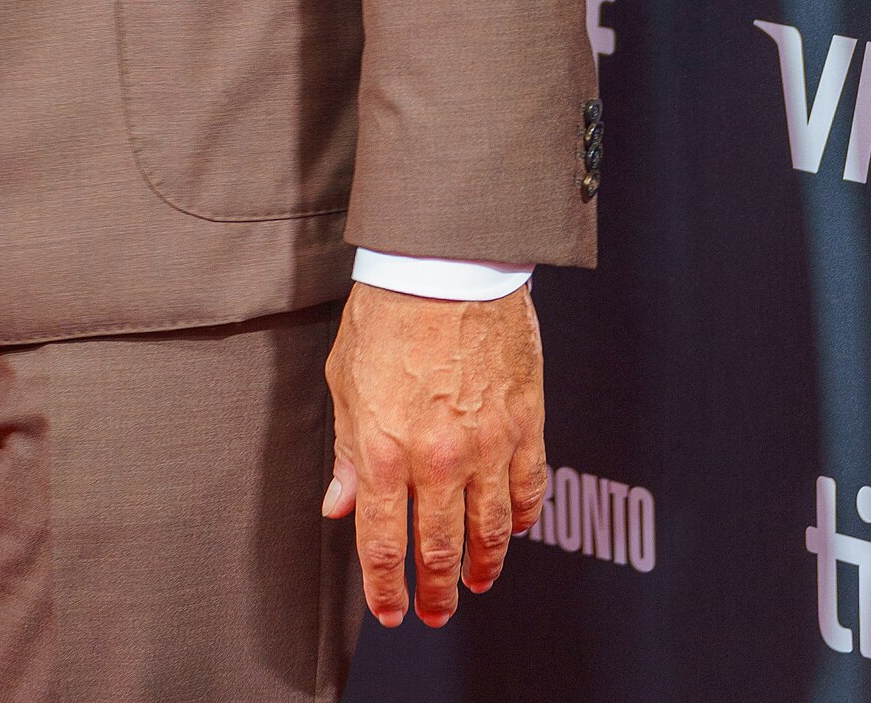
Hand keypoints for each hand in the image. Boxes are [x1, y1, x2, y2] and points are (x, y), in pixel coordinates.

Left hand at [323, 280, 546, 628]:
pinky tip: (514, 529)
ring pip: (491, 530)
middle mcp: (439, 458)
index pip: (385, 545)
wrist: (444, 260)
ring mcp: (488, 444)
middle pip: (442, 549)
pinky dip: (523, 517)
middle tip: (437, 611)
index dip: (387, 589)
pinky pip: (531, 487)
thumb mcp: (346, 380)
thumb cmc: (388, 309)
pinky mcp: (526, 421)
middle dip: (438, 591)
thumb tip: (340, 503)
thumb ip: (348, 450)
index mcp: (386, 451)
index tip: (392, 611)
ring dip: (484, 566)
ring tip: (478, 582)